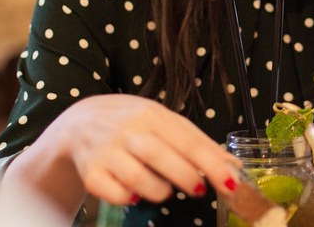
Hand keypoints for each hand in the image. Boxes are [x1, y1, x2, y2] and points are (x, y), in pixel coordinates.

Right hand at [49, 94, 239, 206]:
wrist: (80, 123)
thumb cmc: (133, 123)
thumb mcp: (165, 123)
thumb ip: (197, 143)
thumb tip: (232, 166)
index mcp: (152, 115)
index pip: (189, 141)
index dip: (212, 164)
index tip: (230, 183)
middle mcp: (128, 130)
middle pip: (162, 157)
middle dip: (187, 177)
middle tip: (198, 189)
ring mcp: (107, 152)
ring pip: (138, 180)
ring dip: (159, 191)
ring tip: (164, 189)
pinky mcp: (91, 173)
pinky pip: (115, 194)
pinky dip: (130, 199)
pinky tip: (134, 192)